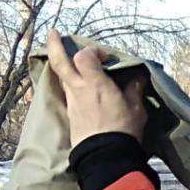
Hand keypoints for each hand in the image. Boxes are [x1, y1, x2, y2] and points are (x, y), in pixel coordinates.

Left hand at [45, 29, 147, 146]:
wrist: (105, 156)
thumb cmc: (123, 130)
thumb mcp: (136, 108)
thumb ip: (134, 89)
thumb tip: (137, 77)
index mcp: (95, 83)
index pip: (85, 56)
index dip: (93, 51)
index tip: (106, 58)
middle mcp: (78, 89)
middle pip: (60, 62)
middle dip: (54, 45)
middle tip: (52, 33)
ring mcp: (71, 102)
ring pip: (62, 77)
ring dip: (64, 66)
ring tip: (69, 61)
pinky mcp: (71, 114)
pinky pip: (68, 92)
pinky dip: (70, 83)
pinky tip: (78, 86)